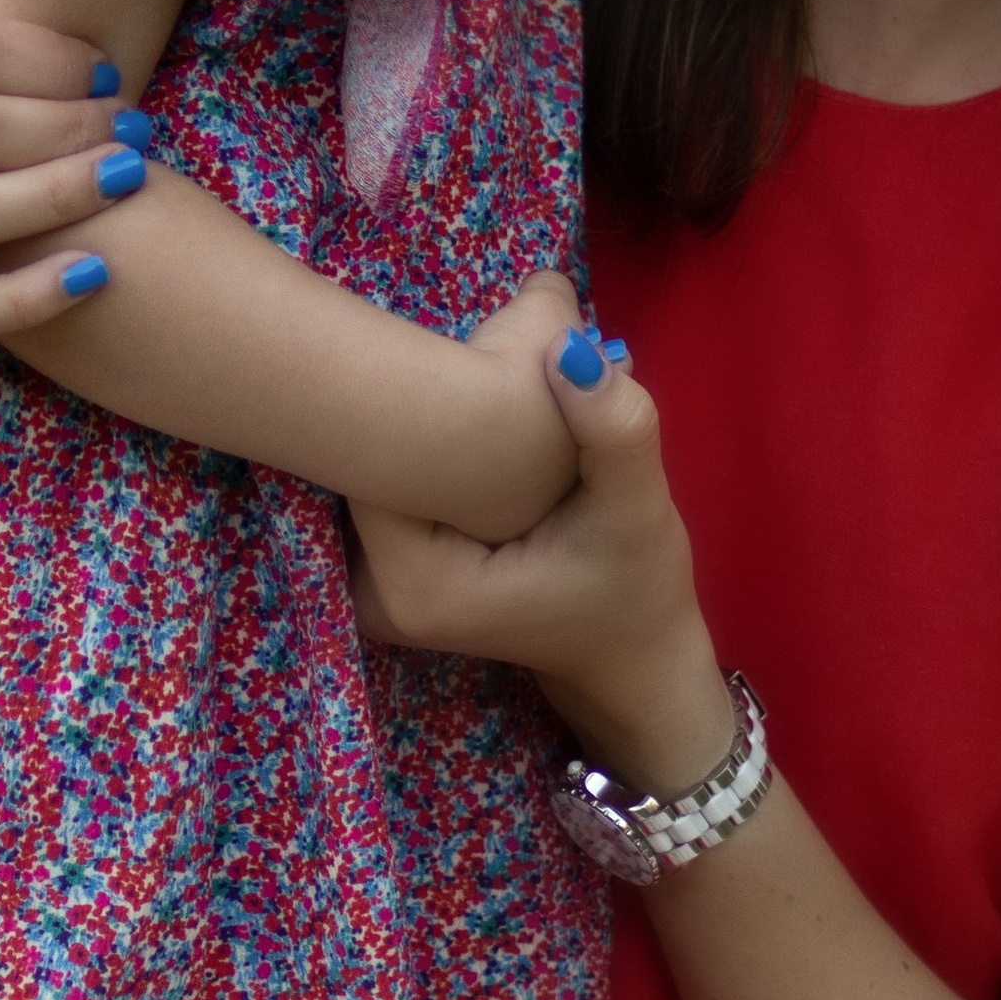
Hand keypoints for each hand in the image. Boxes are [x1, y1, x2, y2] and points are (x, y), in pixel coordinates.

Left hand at [349, 337, 730, 788]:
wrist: (632, 656)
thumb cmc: (638, 591)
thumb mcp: (639, 509)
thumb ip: (612, 429)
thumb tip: (565, 343)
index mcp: (414, 585)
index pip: (369, 456)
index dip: (414, 392)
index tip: (470, 357)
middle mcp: (374, 592)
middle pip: (361, 460)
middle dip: (417, 404)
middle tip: (482, 357)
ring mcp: (377, 584)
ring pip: (375, 467)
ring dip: (422, 423)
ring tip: (479, 384)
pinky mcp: (395, 566)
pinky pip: (389, 484)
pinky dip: (426, 451)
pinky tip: (472, 426)